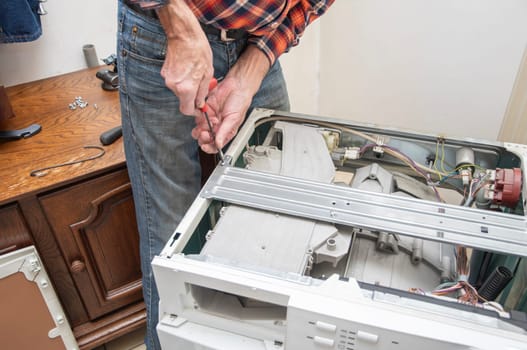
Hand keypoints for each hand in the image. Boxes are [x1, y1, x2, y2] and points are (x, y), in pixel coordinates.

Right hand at [156, 0, 213, 115]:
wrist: (183, 34)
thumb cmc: (198, 50)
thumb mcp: (207, 73)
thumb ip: (202, 91)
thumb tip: (200, 103)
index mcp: (186, 89)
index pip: (187, 110)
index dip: (194, 112)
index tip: (199, 109)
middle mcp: (174, 86)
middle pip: (183, 100)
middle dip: (192, 96)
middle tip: (201, 86)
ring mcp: (167, 79)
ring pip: (179, 90)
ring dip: (187, 86)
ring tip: (195, 73)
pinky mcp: (164, 72)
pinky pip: (175, 81)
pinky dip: (182, 79)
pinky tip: (188, 68)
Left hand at [192, 77, 251, 153]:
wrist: (237, 85)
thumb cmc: (240, 102)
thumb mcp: (234, 120)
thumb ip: (224, 132)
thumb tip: (219, 145)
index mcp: (226, 132)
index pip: (215, 145)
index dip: (209, 147)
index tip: (204, 146)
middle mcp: (217, 126)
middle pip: (205, 138)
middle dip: (202, 138)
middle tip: (204, 133)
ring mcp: (210, 118)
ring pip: (199, 128)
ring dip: (199, 128)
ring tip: (204, 124)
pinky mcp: (205, 109)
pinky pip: (198, 116)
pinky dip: (198, 117)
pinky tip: (204, 115)